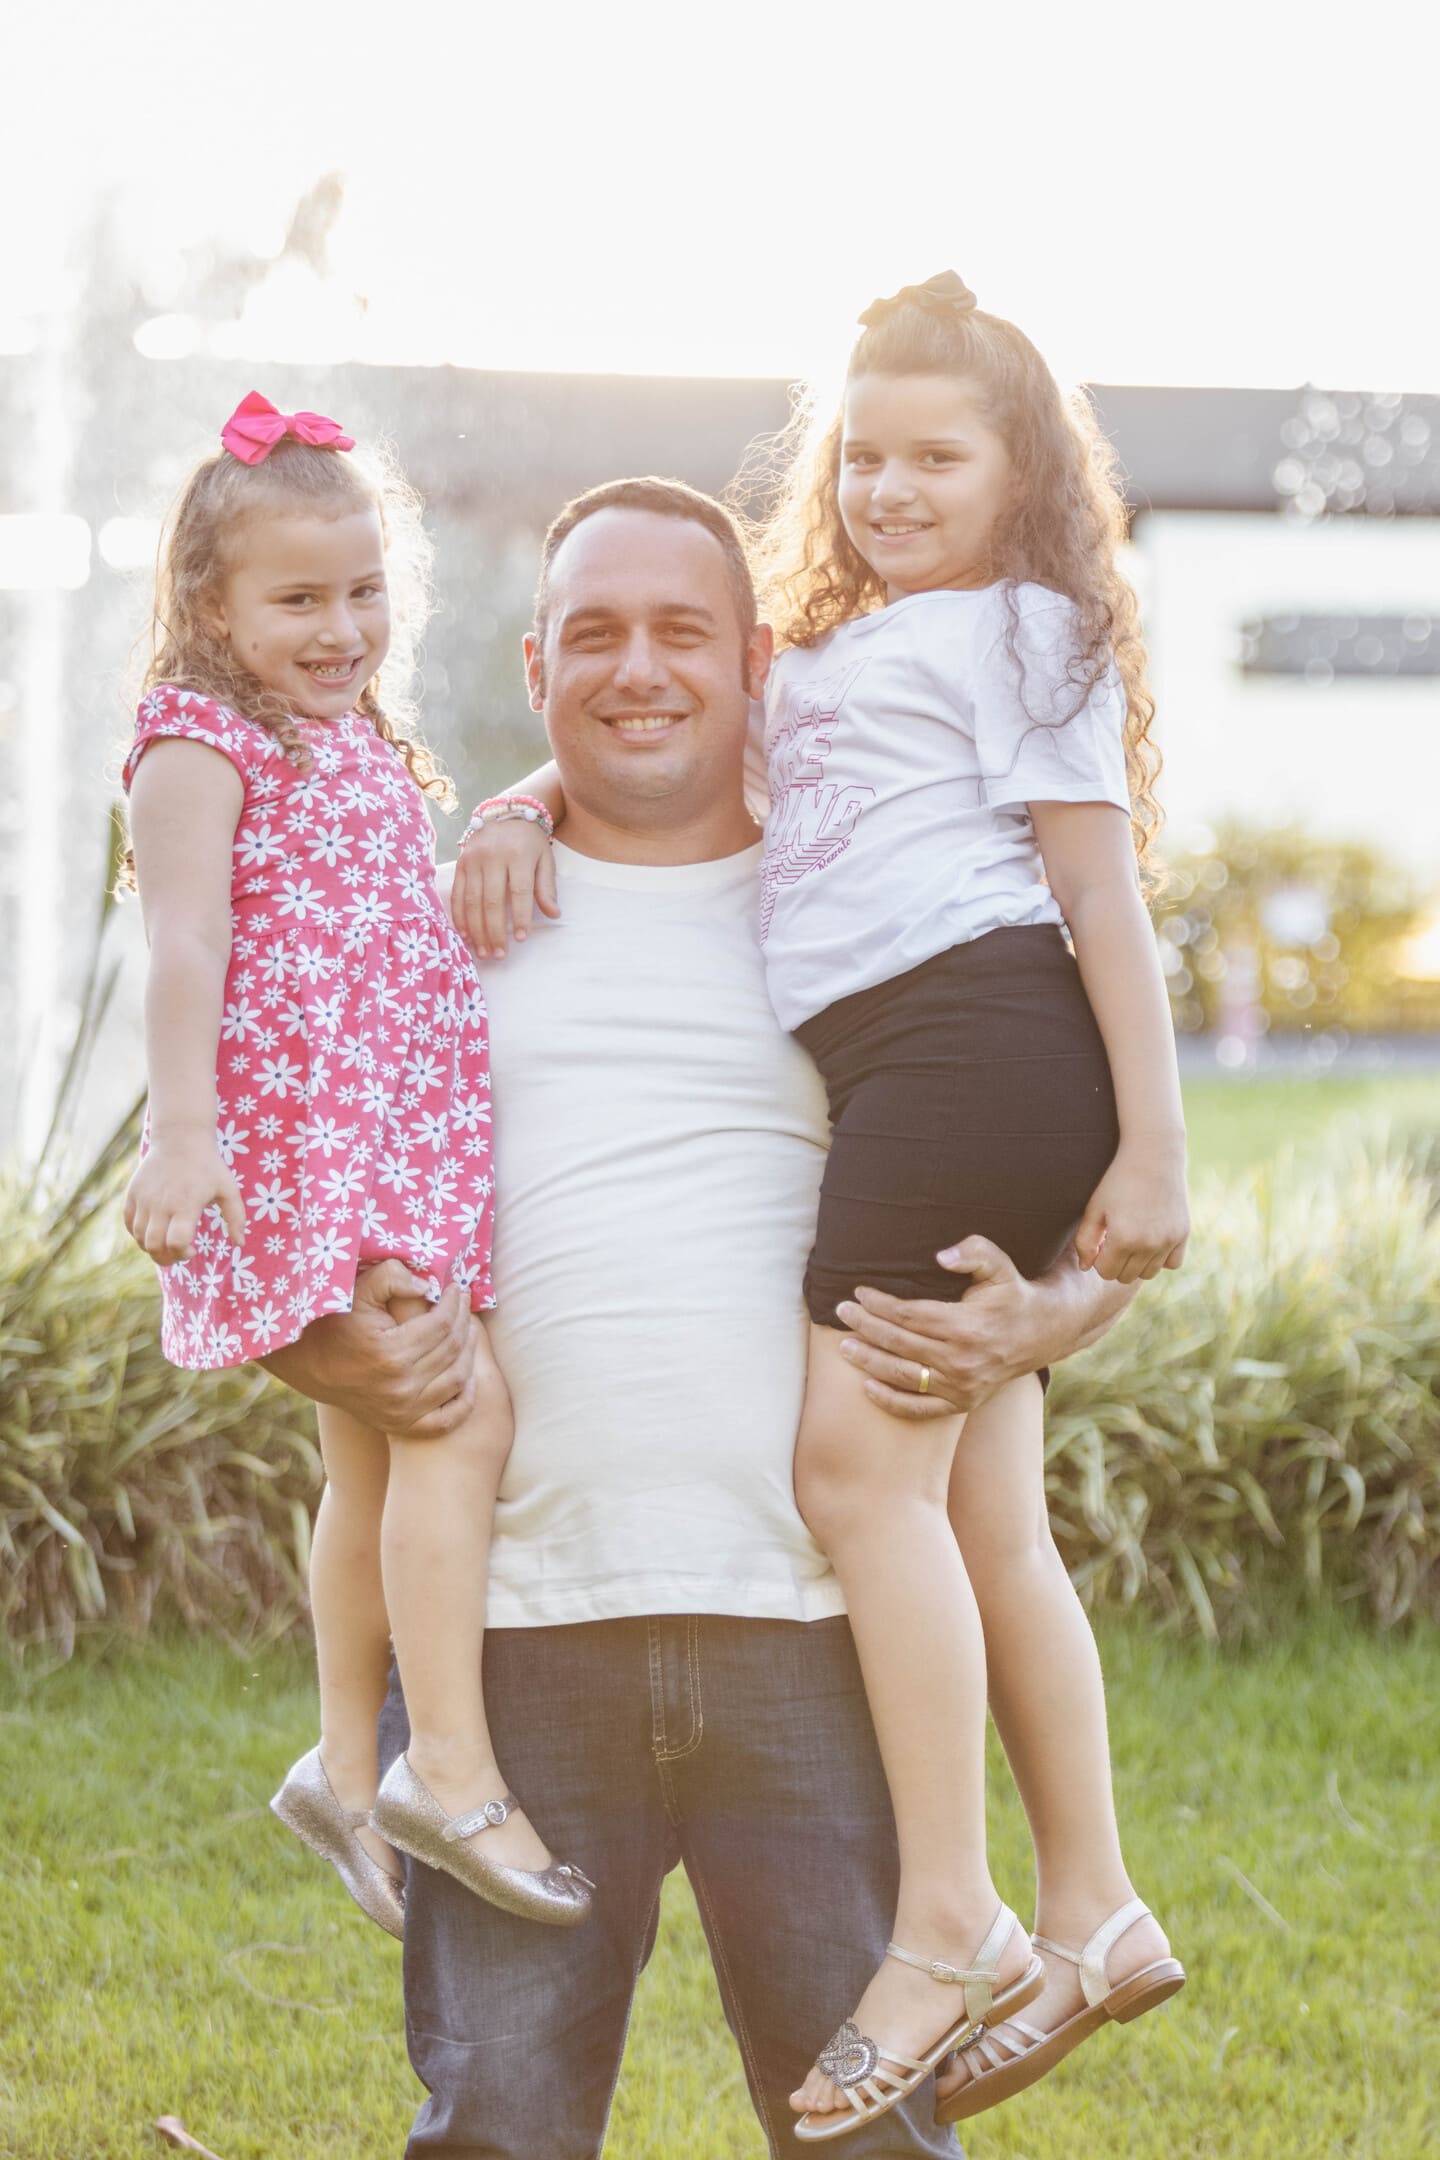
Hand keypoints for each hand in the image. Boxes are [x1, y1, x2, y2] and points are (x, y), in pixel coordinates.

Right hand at [123, 1135, 244, 1264]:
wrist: (180, 1138)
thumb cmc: (208, 1166)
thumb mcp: (229, 1189)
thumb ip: (236, 1217)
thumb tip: (239, 1244)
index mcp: (186, 1204)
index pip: (176, 1242)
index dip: (182, 1254)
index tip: (192, 1250)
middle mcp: (161, 1203)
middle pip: (154, 1245)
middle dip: (167, 1258)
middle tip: (178, 1254)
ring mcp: (144, 1198)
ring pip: (140, 1238)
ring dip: (153, 1248)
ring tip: (167, 1243)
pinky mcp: (132, 1194)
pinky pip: (129, 1224)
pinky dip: (138, 1234)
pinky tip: (154, 1230)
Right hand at [258, 1263, 480, 1436]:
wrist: (311, 1365)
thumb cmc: (336, 1321)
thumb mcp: (358, 1290)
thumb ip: (392, 1277)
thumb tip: (429, 1286)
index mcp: (391, 1353)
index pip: (442, 1324)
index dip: (455, 1303)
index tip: (457, 1288)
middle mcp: (400, 1387)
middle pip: (452, 1350)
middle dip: (464, 1321)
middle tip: (465, 1304)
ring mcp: (402, 1411)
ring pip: (456, 1380)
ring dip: (469, 1353)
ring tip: (467, 1330)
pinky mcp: (401, 1426)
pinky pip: (447, 1420)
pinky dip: (464, 1401)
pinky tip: (467, 1376)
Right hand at [450, 817, 558, 958]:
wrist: (505, 813)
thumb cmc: (529, 841)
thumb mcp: (545, 859)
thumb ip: (546, 887)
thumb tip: (553, 914)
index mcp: (518, 855)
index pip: (520, 892)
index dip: (520, 917)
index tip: (521, 939)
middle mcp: (493, 857)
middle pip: (492, 901)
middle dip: (495, 931)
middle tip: (499, 955)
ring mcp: (473, 860)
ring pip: (472, 901)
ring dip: (477, 931)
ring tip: (483, 952)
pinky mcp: (460, 863)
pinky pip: (458, 895)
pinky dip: (460, 917)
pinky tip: (467, 935)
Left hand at [835, 1236, 1086, 1417]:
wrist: (1042, 1333)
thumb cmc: (1012, 1294)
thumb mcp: (998, 1265)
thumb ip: (973, 1252)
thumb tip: (941, 1256)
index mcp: (966, 1325)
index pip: (909, 1315)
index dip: (880, 1304)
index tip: (859, 1292)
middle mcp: (962, 1359)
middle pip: (900, 1343)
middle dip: (865, 1327)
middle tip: (841, 1312)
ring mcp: (961, 1385)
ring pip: (903, 1375)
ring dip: (869, 1361)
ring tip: (844, 1348)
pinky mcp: (962, 1403)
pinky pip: (919, 1408)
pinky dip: (890, 1401)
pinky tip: (867, 1387)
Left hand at [1074, 1140, 1189, 1283]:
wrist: (1154, 1155)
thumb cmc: (1118, 1180)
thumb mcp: (1095, 1208)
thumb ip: (1085, 1241)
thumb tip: (1086, 1268)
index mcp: (1123, 1238)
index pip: (1106, 1272)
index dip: (1099, 1259)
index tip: (1101, 1241)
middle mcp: (1149, 1244)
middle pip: (1126, 1276)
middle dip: (1116, 1262)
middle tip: (1115, 1238)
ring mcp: (1169, 1240)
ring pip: (1149, 1273)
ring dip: (1137, 1263)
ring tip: (1132, 1238)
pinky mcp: (1183, 1234)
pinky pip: (1172, 1263)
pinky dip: (1161, 1258)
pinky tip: (1152, 1239)